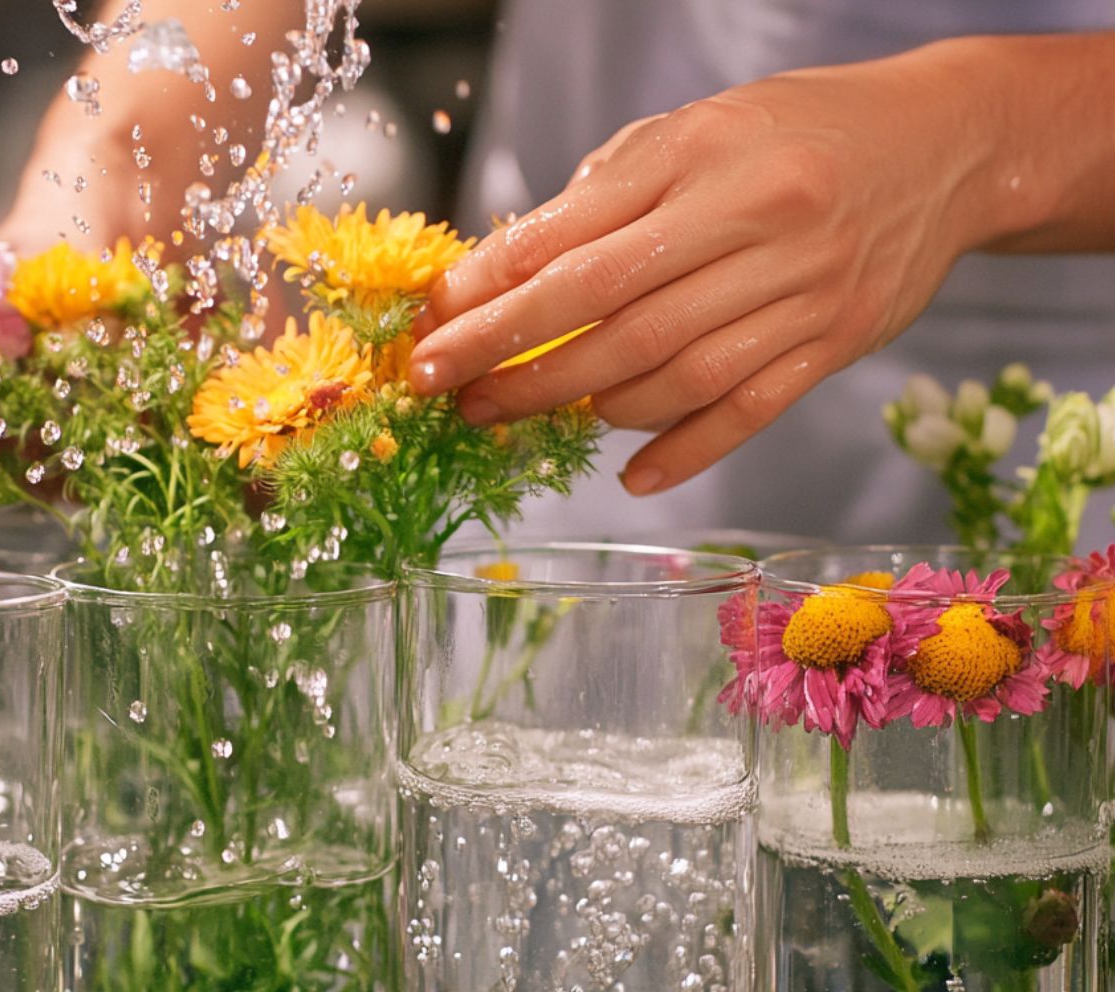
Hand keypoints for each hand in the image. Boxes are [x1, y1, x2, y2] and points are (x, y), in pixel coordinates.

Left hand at [407, 46, 1001, 494]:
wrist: (945, 143)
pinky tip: (629, 473)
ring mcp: (800, 289)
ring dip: (583, 404)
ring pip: (672, 371)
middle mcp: (753, 223)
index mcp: (701, 159)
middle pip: (609, 315)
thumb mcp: (691, 132)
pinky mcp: (836, 341)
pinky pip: (748, 408)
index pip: (573, 240)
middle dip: (513, 360)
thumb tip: (505, 271)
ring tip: (517, 412)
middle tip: (448, 390)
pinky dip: (683, 449)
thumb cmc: (791, 133)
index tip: (432, 324)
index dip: (492, 290)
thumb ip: (604, 196)